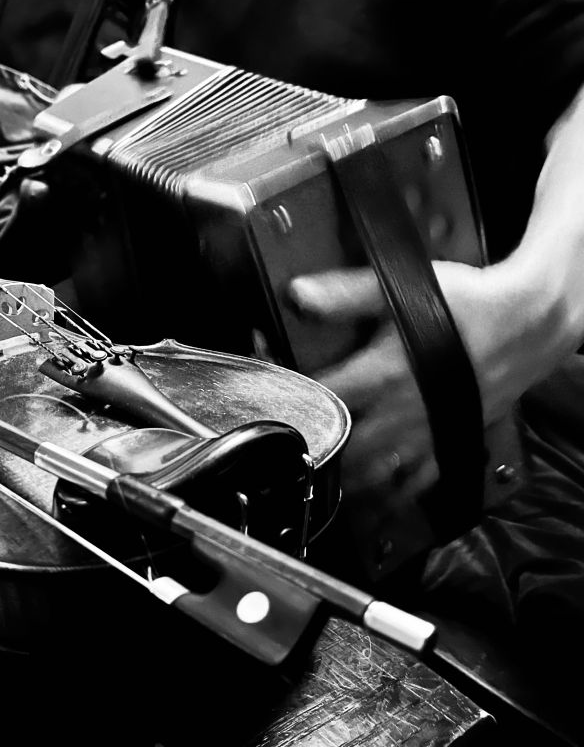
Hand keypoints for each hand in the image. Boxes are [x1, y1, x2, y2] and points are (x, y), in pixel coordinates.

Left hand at [288, 259, 565, 496]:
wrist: (529, 324)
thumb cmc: (469, 306)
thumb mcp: (401, 290)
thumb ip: (345, 296)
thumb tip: (299, 295)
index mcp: (381, 377)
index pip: (318, 398)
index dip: (286, 397)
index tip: (266, 395)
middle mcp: (398, 413)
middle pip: (342, 449)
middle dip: (313, 454)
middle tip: (288, 455)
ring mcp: (424, 433)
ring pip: (375, 476)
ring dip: (345, 484)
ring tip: (320, 486)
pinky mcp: (447, 441)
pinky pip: (417, 482)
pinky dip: (394, 496)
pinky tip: (377, 505)